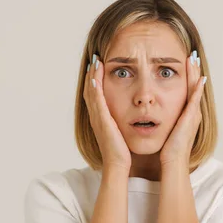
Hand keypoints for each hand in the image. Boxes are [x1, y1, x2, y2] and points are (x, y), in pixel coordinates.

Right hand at [83, 54, 131, 171]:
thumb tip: (133, 114)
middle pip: (90, 89)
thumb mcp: (122, 132)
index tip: (100, 65)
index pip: (96, 94)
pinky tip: (97, 75)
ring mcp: (97, 118)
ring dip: (92, 75)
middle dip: (92, 73)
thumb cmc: (123, 151)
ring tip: (95, 61)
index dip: (96, 79)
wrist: (118, 164)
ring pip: (91, 91)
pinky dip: (95, 86)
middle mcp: (96, 116)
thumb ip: (123, 122)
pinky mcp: (101, 120)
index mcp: (101, 118)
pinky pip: (96, 99)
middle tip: (95, 58)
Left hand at [160, 50, 206, 166]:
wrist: (173, 162)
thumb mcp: (166, 130)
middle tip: (192, 55)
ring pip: (196, 89)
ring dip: (195, 74)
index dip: (187, 77)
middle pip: (194, 86)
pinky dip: (198, 88)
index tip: (185, 63)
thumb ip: (164, 120)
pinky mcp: (191, 119)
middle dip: (193, 70)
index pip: (188, 91)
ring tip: (194, 59)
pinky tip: (199, 77)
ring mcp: (194, 115)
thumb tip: (154, 114)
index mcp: (186, 115)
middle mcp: (193, 113)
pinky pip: (195, 99)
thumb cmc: (168, 149)